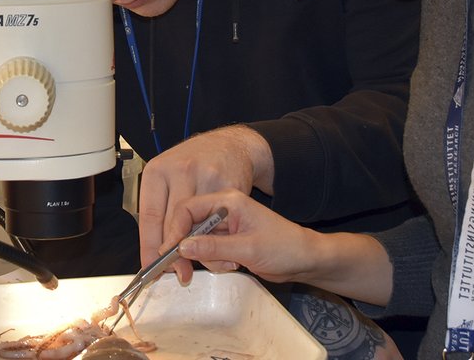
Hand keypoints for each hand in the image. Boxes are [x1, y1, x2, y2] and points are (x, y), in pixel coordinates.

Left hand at [137, 125, 272, 266]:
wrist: (231, 144)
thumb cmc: (195, 162)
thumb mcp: (169, 176)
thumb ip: (160, 208)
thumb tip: (154, 250)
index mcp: (159, 170)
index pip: (150, 216)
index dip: (150, 246)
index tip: (151, 266)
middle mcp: (181, 170)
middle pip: (172, 223)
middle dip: (173, 253)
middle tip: (175, 270)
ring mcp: (206, 177)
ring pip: (197, 225)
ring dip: (195, 248)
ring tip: (193, 262)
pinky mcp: (229, 185)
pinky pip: (219, 221)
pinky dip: (215, 238)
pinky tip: (212, 244)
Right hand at [167, 189, 395, 305]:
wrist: (305, 259)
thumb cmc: (284, 247)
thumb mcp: (248, 249)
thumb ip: (214, 247)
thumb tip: (181, 247)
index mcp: (228, 200)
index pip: (188, 208)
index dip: (174, 230)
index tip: (169, 253)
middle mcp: (222, 209)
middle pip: (188, 225)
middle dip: (189, 249)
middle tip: (186, 272)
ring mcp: (224, 225)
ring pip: (196, 241)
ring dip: (205, 258)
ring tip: (229, 266)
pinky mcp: (226, 240)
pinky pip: (207, 250)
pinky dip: (212, 261)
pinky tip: (231, 266)